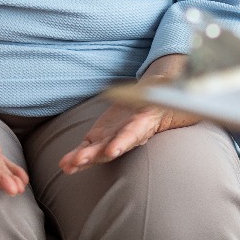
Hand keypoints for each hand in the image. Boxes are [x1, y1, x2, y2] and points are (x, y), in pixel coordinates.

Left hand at [59, 53, 197, 173]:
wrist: (149, 104)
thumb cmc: (157, 94)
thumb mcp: (163, 87)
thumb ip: (165, 85)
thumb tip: (173, 76)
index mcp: (143, 123)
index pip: (133, 133)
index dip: (124, 141)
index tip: (114, 149)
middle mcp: (127, 136)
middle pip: (112, 147)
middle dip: (96, 154)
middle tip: (82, 159)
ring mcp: (113, 139)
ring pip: (98, 151)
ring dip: (83, 158)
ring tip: (69, 163)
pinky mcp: (101, 138)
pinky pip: (88, 148)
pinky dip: (76, 156)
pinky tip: (65, 163)